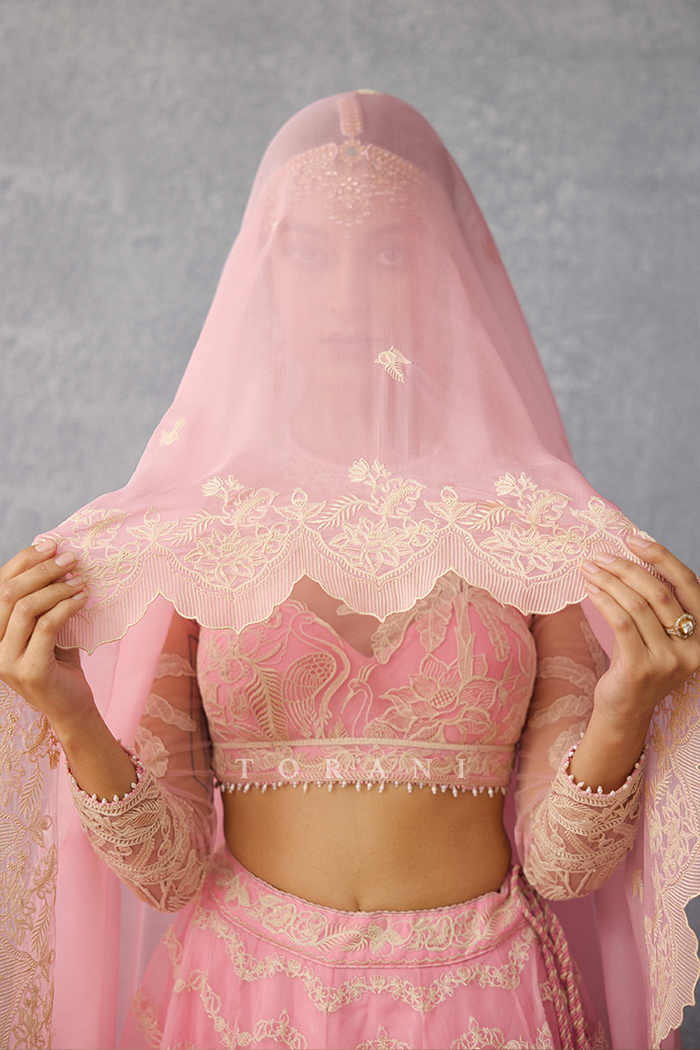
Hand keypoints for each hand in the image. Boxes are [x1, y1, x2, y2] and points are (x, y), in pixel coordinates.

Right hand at [0, 539, 95, 728]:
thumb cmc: (60, 662)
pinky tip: (83, 599)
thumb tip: (53, 555)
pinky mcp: (28, 670)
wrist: (72, 707)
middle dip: (42, 570)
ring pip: (26, 607)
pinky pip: (46, 626)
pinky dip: (67, 606)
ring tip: (80, 580)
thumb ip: (41, 599)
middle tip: (71, 559)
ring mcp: (5, 660)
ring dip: (57, 587)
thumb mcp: (46, 626)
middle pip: (9, 592)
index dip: (24, 560)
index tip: (52, 545)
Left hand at [579, 535, 699, 729]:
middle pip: (659, 592)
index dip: (663, 557)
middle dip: (626, 568)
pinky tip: (590, 590)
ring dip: (609, 581)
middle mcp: (692, 648)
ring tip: (589, 569)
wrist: (625, 710)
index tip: (635, 539)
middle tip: (600, 556)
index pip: (688, 584)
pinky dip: (605, 600)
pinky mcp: (641, 669)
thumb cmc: (638, 663)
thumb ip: (655, 604)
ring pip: (637, 605)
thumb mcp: (656, 633)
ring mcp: (668, 661)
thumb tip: (633, 557)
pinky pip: (621, 623)